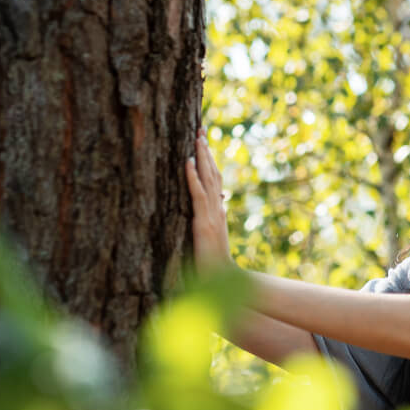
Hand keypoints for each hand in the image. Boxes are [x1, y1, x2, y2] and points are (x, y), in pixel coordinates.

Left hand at [185, 127, 233, 275]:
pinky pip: (197, 194)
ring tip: (197, 137)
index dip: (210, 160)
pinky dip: (192, 176)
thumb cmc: (214, 263)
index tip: (204, 141)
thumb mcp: (214, 236)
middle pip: (213, 173)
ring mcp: (210, 213)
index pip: (214, 179)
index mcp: (217, 210)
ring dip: (201, 156)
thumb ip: (216, 218)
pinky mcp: (203, 221)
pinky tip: (187, 160)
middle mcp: (216, 208)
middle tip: (200, 129)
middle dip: (206, 151)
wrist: (222, 280)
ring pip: (207, 178)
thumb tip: (221, 203)